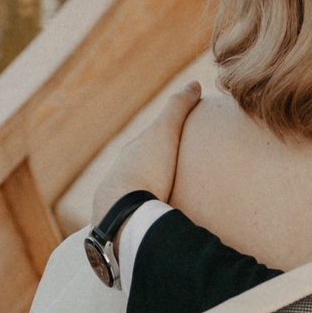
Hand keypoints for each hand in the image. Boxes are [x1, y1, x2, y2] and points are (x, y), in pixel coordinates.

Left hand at [96, 82, 198, 218]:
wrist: (124, 214)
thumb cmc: (146, 170)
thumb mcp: (165, 132)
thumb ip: (178, 108)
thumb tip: (194, 83)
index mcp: (129, 156)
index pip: (147, 144)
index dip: (163, 141)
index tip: (180, 143)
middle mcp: (118, 179)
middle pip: (140, 172)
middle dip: (155, 172)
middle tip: (178, 177)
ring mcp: (117, 205)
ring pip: (135, 198)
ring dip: (149, 200)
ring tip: (170, 207)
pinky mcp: (122, 229)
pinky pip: (136, 220)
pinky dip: (146, 219)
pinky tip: (157, 226)